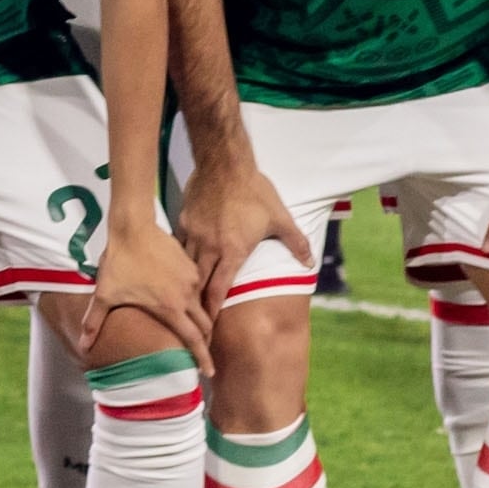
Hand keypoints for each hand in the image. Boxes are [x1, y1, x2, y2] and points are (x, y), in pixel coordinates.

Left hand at [82, 211, 217, 374]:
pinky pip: (198, 287)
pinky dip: (195, 298)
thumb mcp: (104, 295)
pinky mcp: (191, 265)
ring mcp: (192, 279)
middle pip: (205, 325)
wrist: (133, 227)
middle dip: (205, 341)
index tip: (208, 373)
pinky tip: (183, 299)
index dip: (202, 358)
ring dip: (200, 318)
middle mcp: (187, 295)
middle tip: (201, 353)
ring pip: (203, 305)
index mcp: (170, 308)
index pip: (193, 339)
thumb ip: (93, 323)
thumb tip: (82, 346)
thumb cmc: (119, 262)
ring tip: (193, 326)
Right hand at [174, 155, 309, 304]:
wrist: (225, 164)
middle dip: (197, 302)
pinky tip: (178, 264)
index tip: (209, 323)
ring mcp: (194, 234)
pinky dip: (180, 258)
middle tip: (195, 318)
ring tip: (185, 295)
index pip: (219, 288)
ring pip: (186, 265)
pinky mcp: (184, 220)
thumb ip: (295, 242)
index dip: (213, 309)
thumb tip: (310, 262)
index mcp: (233, 251)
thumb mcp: (280, 218)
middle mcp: (210, 247)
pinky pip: (179, 246)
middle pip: (199, 283)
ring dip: (187, 281)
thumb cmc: (254, 191)